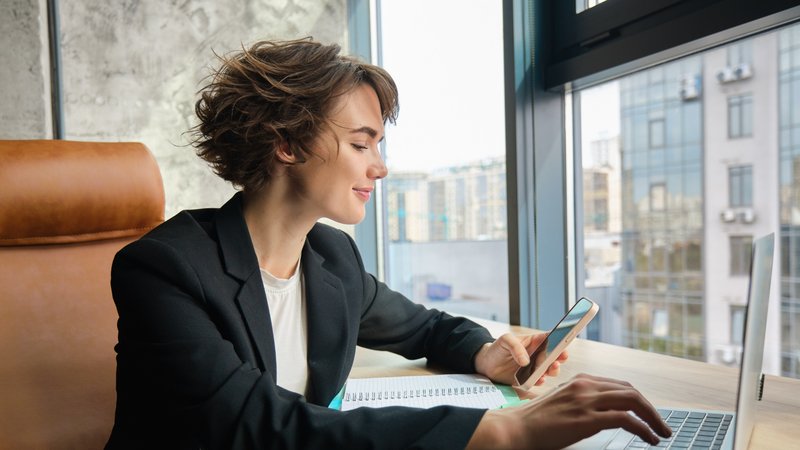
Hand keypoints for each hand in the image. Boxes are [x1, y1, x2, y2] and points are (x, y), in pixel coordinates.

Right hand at [466, 373, 671, 449]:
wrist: (516, 428)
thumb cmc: (534, 422)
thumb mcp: (561, 404)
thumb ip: (581, 403)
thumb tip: (599, 414)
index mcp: (580, 381)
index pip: (620, 385)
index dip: (639, 400)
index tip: (648, 413)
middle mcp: (586, 386)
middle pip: (631, 391)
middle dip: (651, 409)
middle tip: (662, 425)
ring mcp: (587, 400)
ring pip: (634, 401)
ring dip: (653, 418)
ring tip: (661, 433)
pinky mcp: (587, 418)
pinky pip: (626, 420)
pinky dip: (644, 429)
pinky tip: (649, 438)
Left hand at [473, 333, 566, 385]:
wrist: (487, 364)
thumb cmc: (497, 348)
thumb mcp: (505, 340)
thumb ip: (515, 347)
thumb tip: (526, 361)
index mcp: (535, 341)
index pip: (551, 339)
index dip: (560, 341)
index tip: (563, 346)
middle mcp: (538, 354)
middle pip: (554, 355)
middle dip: (559, 358)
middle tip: (557, 361)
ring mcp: (534, 367)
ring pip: (549, 369)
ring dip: (552, 370)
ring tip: (548, 370)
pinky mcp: (529, 378)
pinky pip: (539, 380)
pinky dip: (540, 381)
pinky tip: (539, 380)